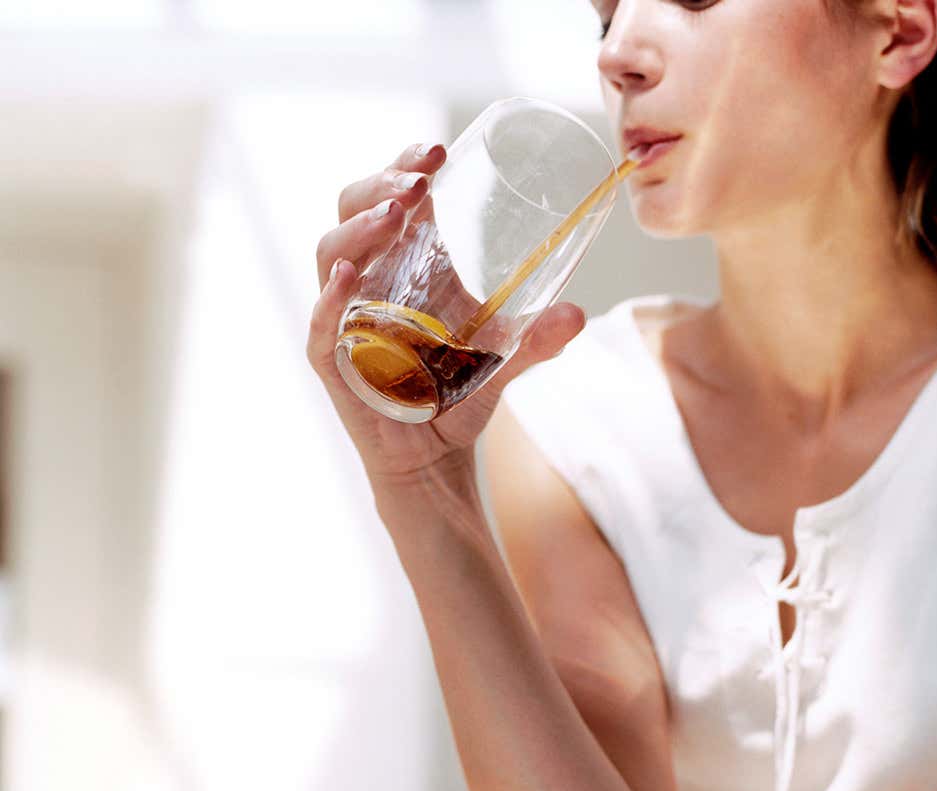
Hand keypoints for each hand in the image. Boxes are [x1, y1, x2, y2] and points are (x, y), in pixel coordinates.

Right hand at [308, 143, 585, 489]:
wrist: (434, 459)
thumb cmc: (459, 397)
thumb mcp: (504, 360)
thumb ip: (538, 338)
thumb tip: (578, 314)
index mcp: (402, 266)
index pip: (389, 198)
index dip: (403, 166)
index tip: (437, 150)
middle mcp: (366, 283)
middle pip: (353, 212)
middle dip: (381, 186)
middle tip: (419, 180)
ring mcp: (344, 318)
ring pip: (332, 255)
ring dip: (360, 227)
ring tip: (396, 212)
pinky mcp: (333, 361)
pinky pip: (322, 323)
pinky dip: (331, 298)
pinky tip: (351, 276)